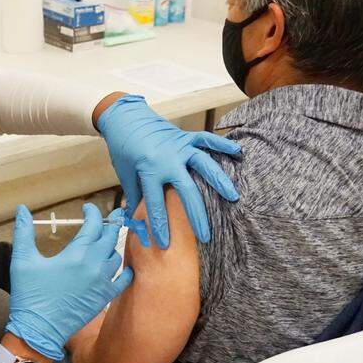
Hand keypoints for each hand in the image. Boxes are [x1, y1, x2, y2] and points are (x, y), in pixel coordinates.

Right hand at [5, 204, 132, 360]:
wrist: (38, 331)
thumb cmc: (29, 296)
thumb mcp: (22, 261)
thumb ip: (24, 232)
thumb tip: (21, 209)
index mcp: (76, 255)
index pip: (93, 225)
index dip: (92, 212)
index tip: (87, 208)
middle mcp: (94, 266)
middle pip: (111, 236)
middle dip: (112, 222)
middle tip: (112, 214)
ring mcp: (102, 283)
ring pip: (116, 256)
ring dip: (113, 244)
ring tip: (108, 240)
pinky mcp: (104, 298)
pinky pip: (123, 280)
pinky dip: (124, 270)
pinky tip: (122, 266)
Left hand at [96, 94, 239, 247]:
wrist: (125, 118)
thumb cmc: (124, 149)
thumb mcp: (126, 175)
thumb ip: (135, 198)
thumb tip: (138, 224)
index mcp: (148, 170)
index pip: (155, 204)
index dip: (159, 226)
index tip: (165, 244)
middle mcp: (166, 159)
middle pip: (186, 190)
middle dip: (196, 215)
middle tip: (205, 236)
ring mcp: (179, 147)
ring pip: (203, 164)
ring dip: (219, 181)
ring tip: (233, 197)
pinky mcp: (185, 137)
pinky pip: (206, 140)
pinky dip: (223, 144)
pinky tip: (239, 152)